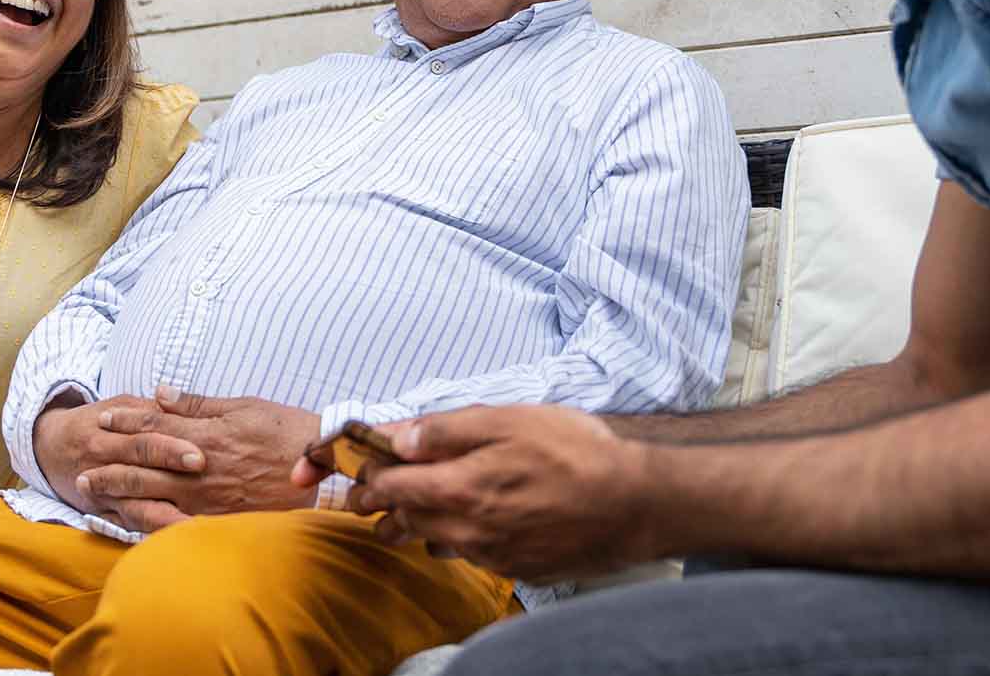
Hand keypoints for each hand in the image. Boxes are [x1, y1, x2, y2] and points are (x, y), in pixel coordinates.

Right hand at [32, 394, 202, 530]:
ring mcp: (101, 495)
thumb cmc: (94, 422)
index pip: (144, 442)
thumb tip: (182, 408)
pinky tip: (169, 543)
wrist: (48, 447)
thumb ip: (149, 409)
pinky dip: (146, 535)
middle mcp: (102, 466)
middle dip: (171, 482)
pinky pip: (124, 528)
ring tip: (191, 526)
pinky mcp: (101, 514)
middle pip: (140, 475)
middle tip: (203, 492)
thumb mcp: (117, 406)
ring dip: (162, 518)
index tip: (200, 458)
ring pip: (132, 509)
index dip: (171, 449)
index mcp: (107, 435)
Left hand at [77, 386, 320, 527]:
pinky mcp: (216, 521)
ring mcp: (205, 499)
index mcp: (204, 435)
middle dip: (109, 465)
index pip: (153, 426)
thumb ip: (198, 404)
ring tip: (93, 494)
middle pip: (142, 465)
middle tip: (82, 469)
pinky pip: (172, 524)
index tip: (102, 419)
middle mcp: (198, 469)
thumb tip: (160, 394)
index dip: (125, 422)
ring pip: (150, 497)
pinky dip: (146, 523)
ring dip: (118, 495)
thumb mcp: (244, 406)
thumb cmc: (286, 432)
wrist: (321, 471)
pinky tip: (128, 523)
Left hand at [340, 404, 663, 582]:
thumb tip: (401, 437)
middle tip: (366, 495)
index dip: (365, 475)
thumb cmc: (577, 453)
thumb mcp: (511, 420)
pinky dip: (455, 538)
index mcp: (459, 488)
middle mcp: (466, 529)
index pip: (389, 486)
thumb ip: (450, 429)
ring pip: (432, 541)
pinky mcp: (513, 568)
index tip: (355, 468)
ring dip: (412, 525)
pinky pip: (468, 554)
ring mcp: (489, 554)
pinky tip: (465, 523)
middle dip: (378, 505)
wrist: (634, 506)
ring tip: (404, 511)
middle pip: (402, 519)